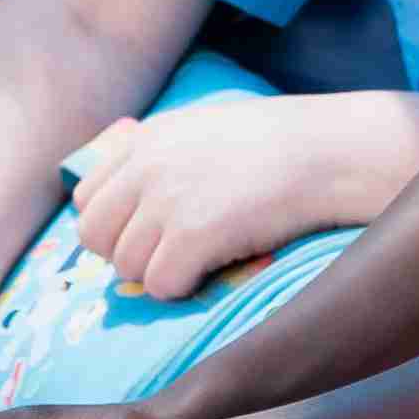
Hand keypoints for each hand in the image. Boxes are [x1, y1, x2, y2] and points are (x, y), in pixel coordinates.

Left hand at [75, 94, 375, 299]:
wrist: (331, 152)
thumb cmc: (282, 146)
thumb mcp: (207, 130)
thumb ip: (164, 157)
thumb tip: (133, 204)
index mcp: (148, 139)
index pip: (88, 198)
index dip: (113, 224)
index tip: (147, 233)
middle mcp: (147, 165)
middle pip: (95, 235)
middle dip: (128, 253)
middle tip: (171, 255)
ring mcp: (167, 200)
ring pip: (126, 267)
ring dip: (160, 273)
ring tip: (202, 259)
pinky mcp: (192, 235)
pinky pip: (159, 285)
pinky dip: (183, 288)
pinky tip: (215, 269)